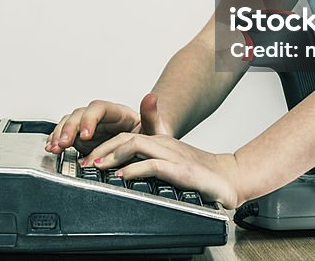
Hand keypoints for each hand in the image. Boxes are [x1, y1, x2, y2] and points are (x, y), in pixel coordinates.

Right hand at [45, 93, 171, 154]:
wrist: (149, 146)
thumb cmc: (151, 137)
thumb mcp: (155, 129)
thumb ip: (151, 115)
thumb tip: (151, 97)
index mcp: (117, 112)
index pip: (99, 108)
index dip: (89, 119)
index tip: (86, 134)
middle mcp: (100, 117)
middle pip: (80, 114)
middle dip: (69, 128)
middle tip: (64, 144)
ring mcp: (90, 127)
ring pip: (69, 123)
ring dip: (60, 134)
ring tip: (54, 147)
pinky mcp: (83, 138)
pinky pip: (67, 135)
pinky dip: (58, 140)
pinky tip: (52, 147)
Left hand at [85, 130, 243, 208]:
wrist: (230, 178)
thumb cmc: (200, 173)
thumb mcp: (171, 163)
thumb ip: (149, 163)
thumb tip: (123, 171)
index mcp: (160, 141)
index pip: (125, 136)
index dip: (104, 145)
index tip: (86, 158)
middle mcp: (164, 144)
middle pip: (125, 137)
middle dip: (101, 148)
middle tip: (84, 162)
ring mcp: (172, 155)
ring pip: (136, 145)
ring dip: (113, 155)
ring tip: (97, 166)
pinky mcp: (181, 169)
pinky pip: (153, 164)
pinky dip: (135, 168)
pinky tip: (122, 176)